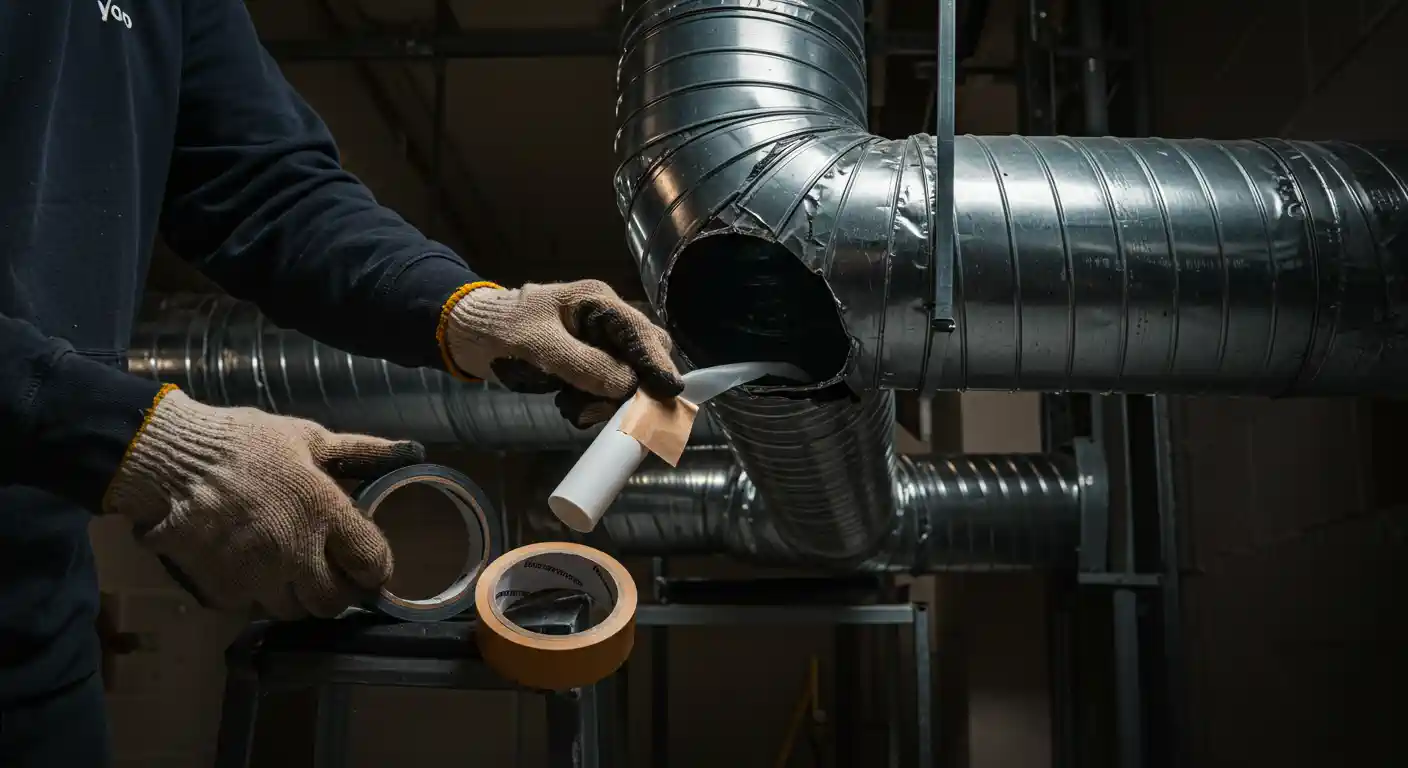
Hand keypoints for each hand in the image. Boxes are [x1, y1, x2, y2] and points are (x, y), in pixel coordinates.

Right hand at [102, 388, 424, 618]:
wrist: (169, 459)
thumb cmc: (244, 442)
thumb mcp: (307, 437)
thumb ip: (360, 452)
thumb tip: (407, 450)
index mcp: (323, 512)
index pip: (371, 564)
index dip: (375, 569)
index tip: (367, 564)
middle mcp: (295, 552)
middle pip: (333, 602)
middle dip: (337, 591)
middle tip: (328, 572)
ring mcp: (257, 577)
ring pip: (294, 612)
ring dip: (297, 596)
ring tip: (288, 569)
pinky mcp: (223, 591)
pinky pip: (253, 608)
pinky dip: (257, 596)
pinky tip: (252, 569)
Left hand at [442, 279, 683, 426]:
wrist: (467, 335)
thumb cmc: (500, 331)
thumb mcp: (539, 347)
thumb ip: (584, 365)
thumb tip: (627, 386)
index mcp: (596, 302)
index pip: (641, 332)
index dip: (658, 363)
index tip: (671, 393)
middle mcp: (604, 320)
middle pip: (642, 356)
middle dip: (632, 389)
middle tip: (605, 411)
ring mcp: (596, 343)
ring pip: (625, 378)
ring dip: (605, 401)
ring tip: (572, 408)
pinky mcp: (584, 363)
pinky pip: (603, 388)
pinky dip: (590, 403)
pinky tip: (567, 405)